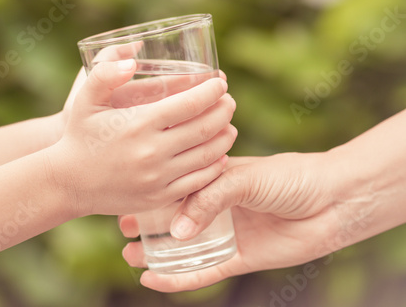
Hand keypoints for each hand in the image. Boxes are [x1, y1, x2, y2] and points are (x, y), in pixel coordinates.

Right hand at [47, 57, 236, 216]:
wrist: (69, 183)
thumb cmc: (80, 136)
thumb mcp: (85, 100)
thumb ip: (105, 73)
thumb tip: (133, 59)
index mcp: (139, 124)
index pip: (189, 104)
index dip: (211, 91)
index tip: (221, 83)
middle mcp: (152, 151)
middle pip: (204, 128)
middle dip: (224, 111)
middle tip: (229, 102)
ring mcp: (158, 178)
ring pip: (207, 156)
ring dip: (225, 138)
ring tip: (229, 126)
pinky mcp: (159, 197)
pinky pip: (198, 182)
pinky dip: (215, 167)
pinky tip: (219, 156)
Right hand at [120, 152, 349, 291]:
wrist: (330, 200)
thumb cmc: (290, 177)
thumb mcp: (243, 177)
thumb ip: (209, 199)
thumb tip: (176, 231)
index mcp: (215, 180)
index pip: (174, 189)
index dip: (151, 196)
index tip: (126, 201)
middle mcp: (217, 208)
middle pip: (174, 220)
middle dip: (148, 227)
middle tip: (124, 232)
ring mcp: (227, 234)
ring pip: (185, 249)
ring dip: (158, 255)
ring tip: (132, 256)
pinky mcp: (239, 258)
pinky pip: (205, 270)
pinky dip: (181, 277)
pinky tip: (157, 278)